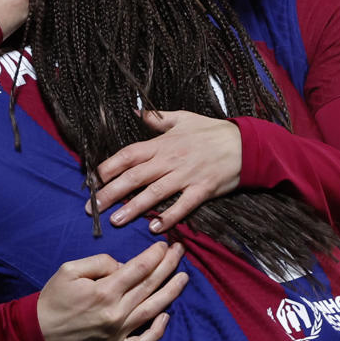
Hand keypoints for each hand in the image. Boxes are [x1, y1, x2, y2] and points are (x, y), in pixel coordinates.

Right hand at [36, 240, 187, 340]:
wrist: (38, 334)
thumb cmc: (53, 299)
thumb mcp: (69, 270)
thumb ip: (99, 263)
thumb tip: (123, 265)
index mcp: (104, 291)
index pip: (139, 268)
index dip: (155, 254)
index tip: (164, 244)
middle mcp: (116, 313)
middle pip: (151, 285)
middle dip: (169, 266)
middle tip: (180, 251)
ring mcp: (118, 333)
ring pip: (153, 310)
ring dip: (172, 292)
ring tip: (184, 277)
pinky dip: (158, 330)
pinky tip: (167, 315)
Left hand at [94, 111, 241, 230]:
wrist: (246, 143)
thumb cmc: (212, 130)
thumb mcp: (183, 117)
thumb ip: (157, 118)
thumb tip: (135, 112)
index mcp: (163, 143)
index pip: (129, 155)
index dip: (109, 167)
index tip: (93, 180)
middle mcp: (171, 160)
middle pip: (135, 177)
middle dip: (112, 193)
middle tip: (93, 208)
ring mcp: (186, 176)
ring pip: (155, 193)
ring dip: (134, 208)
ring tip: (116, 221)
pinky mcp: (202, 190)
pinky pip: (183, 205)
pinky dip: (169, 217)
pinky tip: (156, 228)